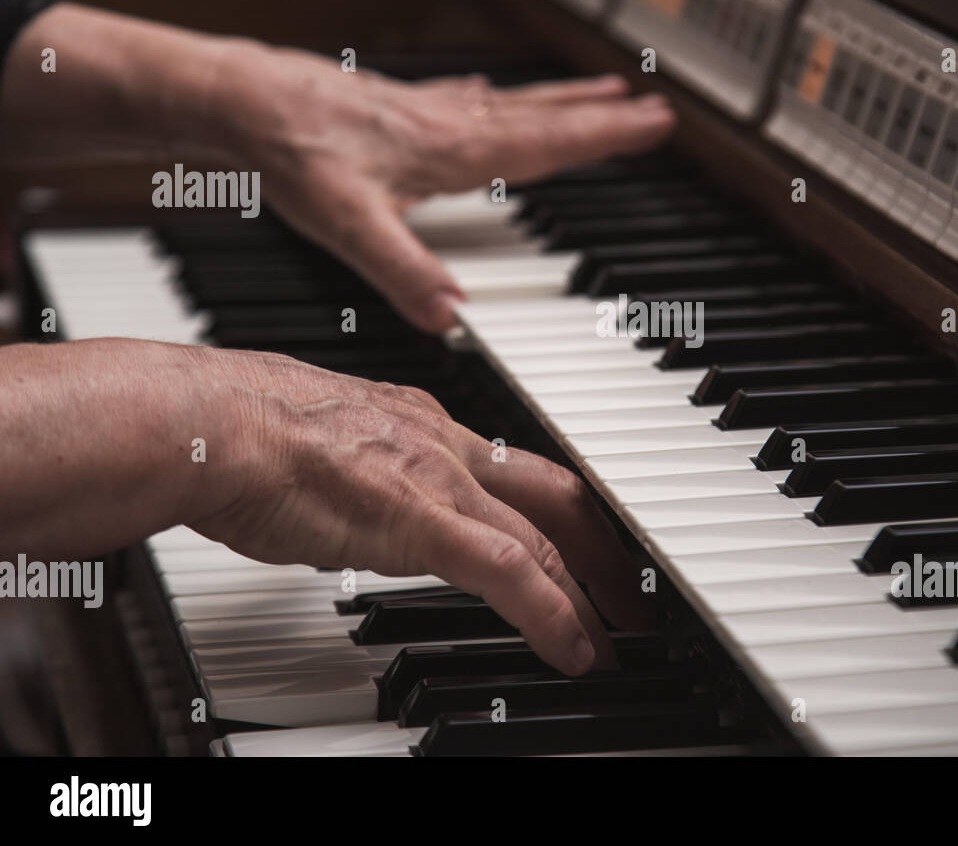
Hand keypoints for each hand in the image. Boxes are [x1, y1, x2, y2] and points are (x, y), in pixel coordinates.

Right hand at [186, 343, 652, 674]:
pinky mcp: (424, 521)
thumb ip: (357, 474)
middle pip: (558, 493)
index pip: (515, 468)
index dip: (559, 509)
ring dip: (594, 591)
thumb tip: (356, 505)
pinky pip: (514, 574)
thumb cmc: (238, 432)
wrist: (210, 423)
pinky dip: (554, 616)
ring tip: (619, 634)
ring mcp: (440, 480)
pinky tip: (576, 650)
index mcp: (421, 422)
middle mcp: (445, 443)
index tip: (577, 543)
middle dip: (605, 545)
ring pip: (549, 537)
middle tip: (632, 590)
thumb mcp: (321, 446)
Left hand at [210, 45, 675, 331]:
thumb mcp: (350, 224)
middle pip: (542, 116)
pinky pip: (469, 100)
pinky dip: (497, 97)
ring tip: (599, 91)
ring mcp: (426, 111)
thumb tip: (450, 317)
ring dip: (559, 100)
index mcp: (453, 150)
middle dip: (599, 115)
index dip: (605, 137)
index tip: (654, 123)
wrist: (240, 101)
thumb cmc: (292, 152)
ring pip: (511, 103)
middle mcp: (449, 124)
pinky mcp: (398, 108)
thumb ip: (404, 271)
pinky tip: (489, 93)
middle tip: (649, 107)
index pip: (548, 143)